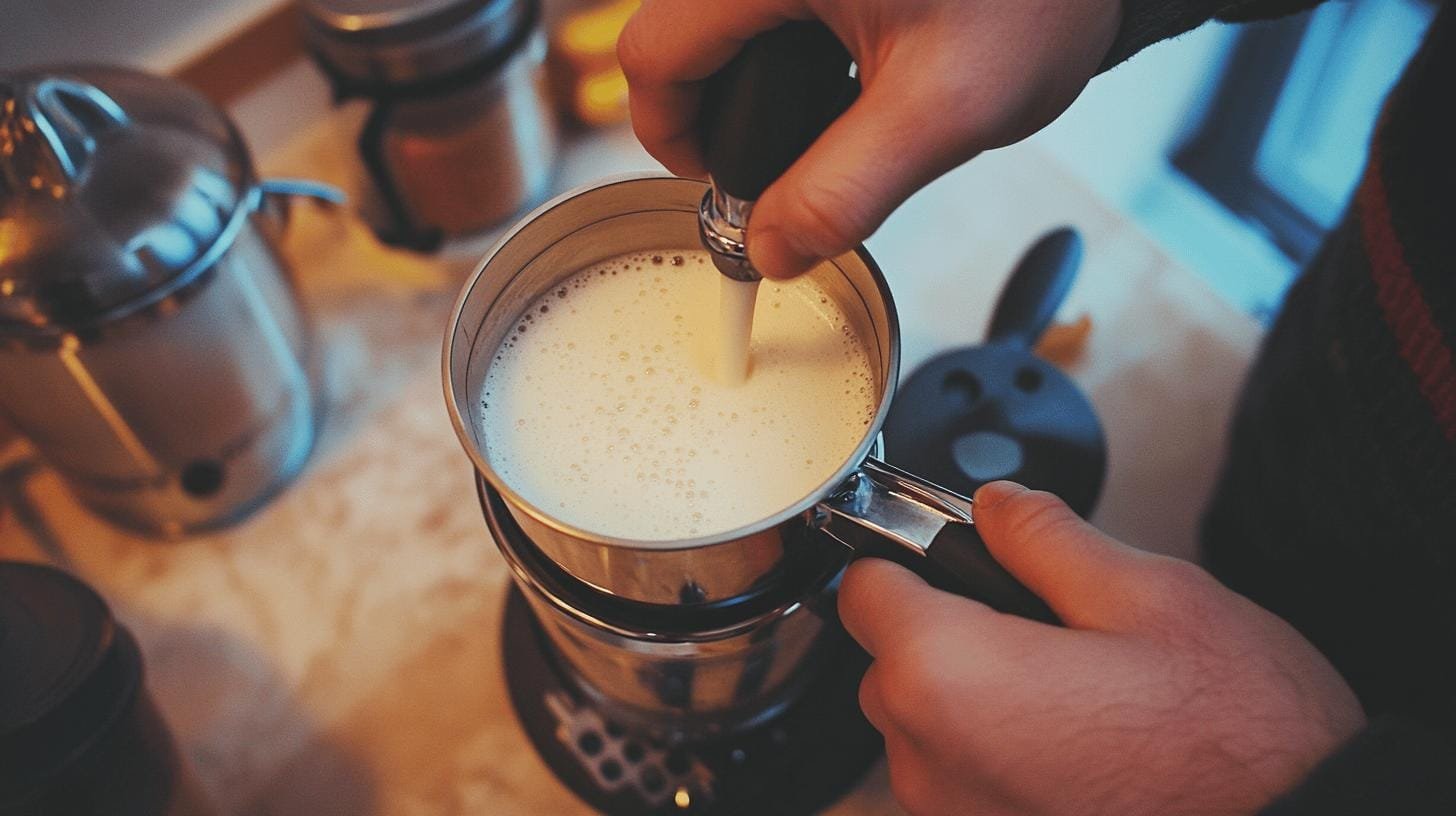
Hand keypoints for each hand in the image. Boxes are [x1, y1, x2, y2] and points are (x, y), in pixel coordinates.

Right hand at [618, 0, 1121, 277]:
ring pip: (722, 21)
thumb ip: (845, 190)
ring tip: (827, 121)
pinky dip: (790, 48)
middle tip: (776, 166)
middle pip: (682, 36)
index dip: (673, 135)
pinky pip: (769, 7)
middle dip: (719, 111)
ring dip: (757, 81)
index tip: (721, 183)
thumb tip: (771, 251)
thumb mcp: (943, 111)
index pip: (654, 53)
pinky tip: (848, 74)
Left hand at [838, 482, 1365, 815]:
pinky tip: (1077, 745)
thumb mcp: (1150, 595)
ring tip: (1075, 691)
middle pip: (889, 659)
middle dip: (947, 627)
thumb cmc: (1236, 735)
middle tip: (1044, 623)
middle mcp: (927, 758)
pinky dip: (996, 753)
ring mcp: (950, 815)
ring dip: (974, 696)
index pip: (863, 588)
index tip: (953, 550)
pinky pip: (959, 776)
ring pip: (923, 723)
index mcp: (947, 676)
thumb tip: (993, 506)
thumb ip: (1045, 538)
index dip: (907, 555)